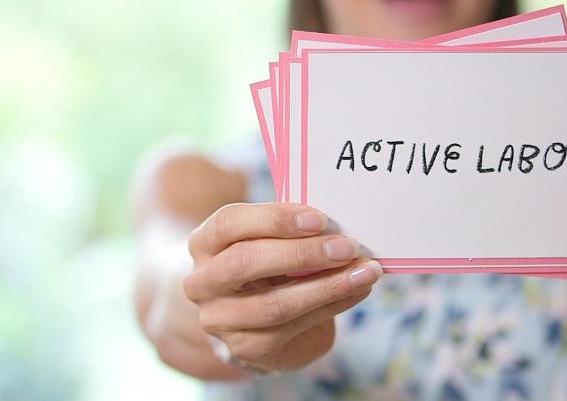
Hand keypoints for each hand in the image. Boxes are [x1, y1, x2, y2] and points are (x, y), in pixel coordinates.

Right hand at [183, 202, 382, 373]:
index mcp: (204, 243)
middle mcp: (202, 282)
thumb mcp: (266, 241)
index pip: (229, 223)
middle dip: (303, 253)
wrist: (249, 319)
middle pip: (245, 263)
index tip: (319, 219)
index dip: (274, 219)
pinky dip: (333, 304)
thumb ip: (289, 231)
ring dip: (327, 286)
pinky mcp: (247, 347)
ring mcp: (220, 319)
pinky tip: (357, 289)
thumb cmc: (264, 264)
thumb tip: (338, 228)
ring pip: (274, 304)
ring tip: (364, 272)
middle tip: (347, 246)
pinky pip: (294, 326)